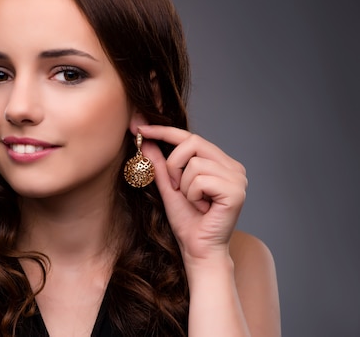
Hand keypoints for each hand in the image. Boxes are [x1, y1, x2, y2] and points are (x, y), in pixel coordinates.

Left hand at [137, 125, 247, 264]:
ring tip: (194, 202)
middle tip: (175, 187)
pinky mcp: (236, 191)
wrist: (198, 250)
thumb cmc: (187, 221)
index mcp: (219, 162)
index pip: (190, 137)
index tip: (140, 127)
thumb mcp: (168, 186)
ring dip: (184, 186)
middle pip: (192, 142)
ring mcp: (237, 177)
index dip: (163, 130)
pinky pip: (201, 180)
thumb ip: (159, 163)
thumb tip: (145, 139)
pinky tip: (202, 208)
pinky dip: (193, 195)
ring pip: (194, 163)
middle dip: (173, 164)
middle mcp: (232, 166)